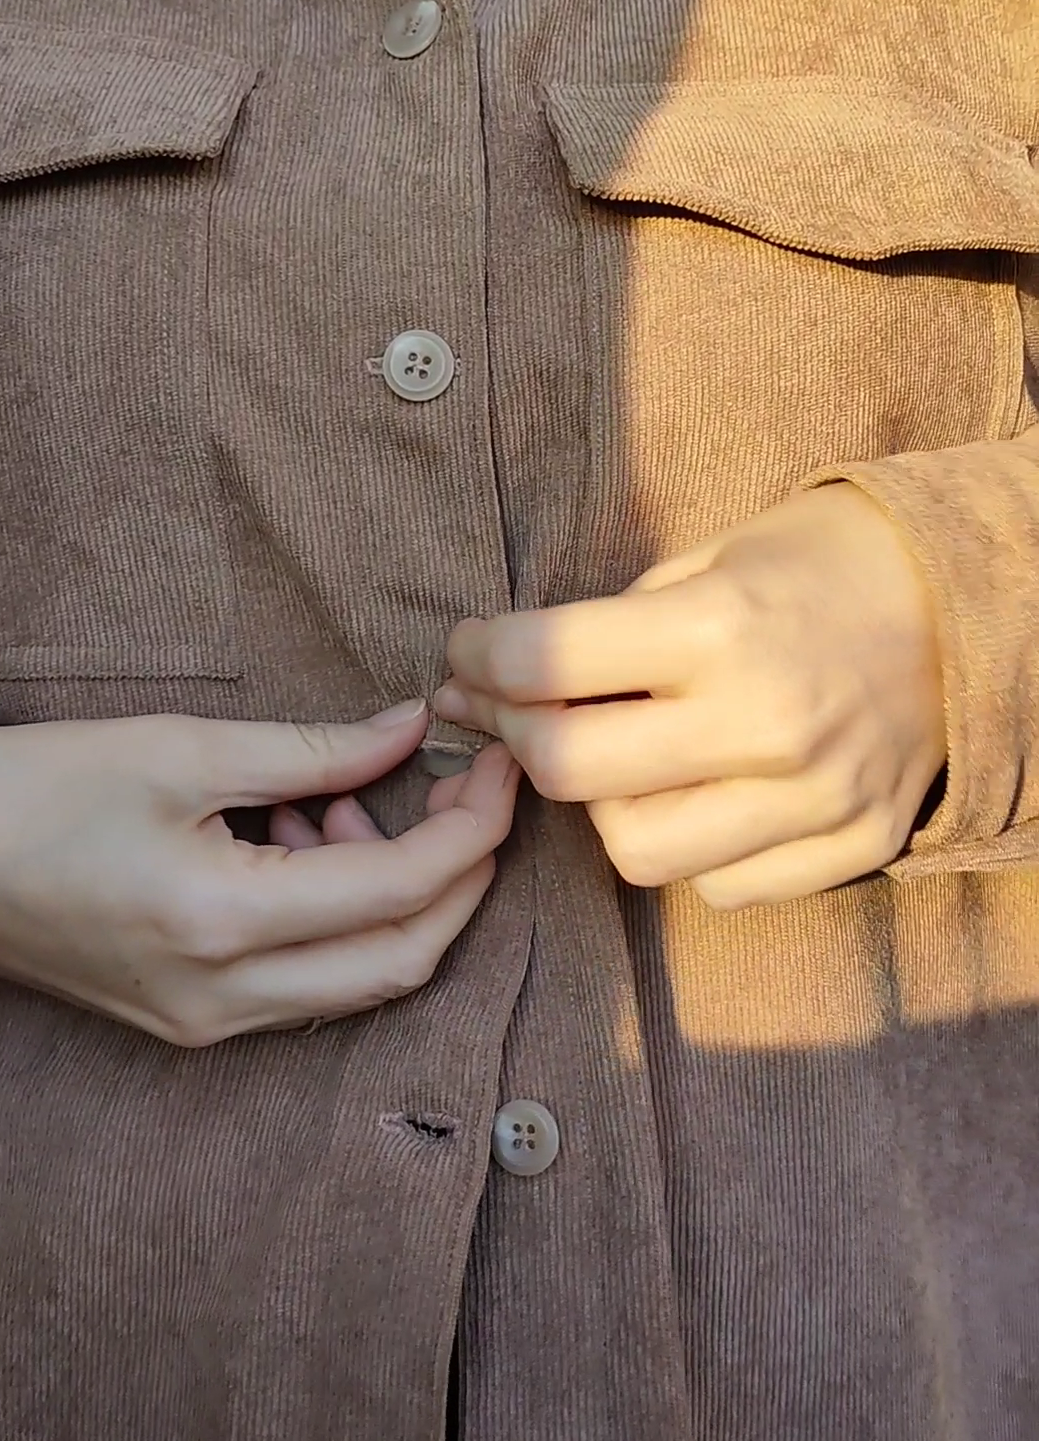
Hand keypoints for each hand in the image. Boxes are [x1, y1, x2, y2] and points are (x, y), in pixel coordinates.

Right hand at [0, 705, 517, 1042]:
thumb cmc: (37, 791)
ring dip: (390, 894)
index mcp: (222, 925)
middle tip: (468, 793)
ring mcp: (205, 1023)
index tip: (499, 765)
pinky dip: (335, 916)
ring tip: (342, 806)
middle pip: (403, 961)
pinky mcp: (188, 1021)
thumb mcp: (179, 750)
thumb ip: (313, 751)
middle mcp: (223, 999)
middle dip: (459, 876)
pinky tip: (300, 840)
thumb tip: (410, 732)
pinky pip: (304, 981)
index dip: (472, 828)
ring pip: (357, 979)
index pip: (402, 892)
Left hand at [434, 486, 945, 908]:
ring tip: (613, 760)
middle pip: (569, 771)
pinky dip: (689, 848)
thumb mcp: (716, 554)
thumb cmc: (828, 562)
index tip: (468, 651)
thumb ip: (620, 623)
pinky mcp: (851, 845)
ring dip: (600, 806)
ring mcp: (813, 799)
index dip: (479, 655)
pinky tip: (694, 795)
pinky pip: (720, 886)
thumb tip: (519, 674)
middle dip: (512, 735)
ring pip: (636, 851)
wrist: (972, 605)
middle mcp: (763, 724)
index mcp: (721, 629)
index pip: (546, 662)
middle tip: (505, 708)